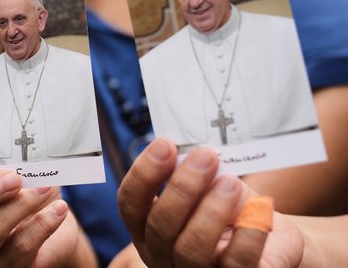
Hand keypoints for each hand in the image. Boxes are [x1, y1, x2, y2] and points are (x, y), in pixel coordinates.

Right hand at [0, 145, 96, 267]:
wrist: (53, 221)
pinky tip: (58, 208)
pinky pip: (21, 247)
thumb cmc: (26, 189)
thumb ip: (4, 157)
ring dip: (21, 206)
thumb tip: (14, 134)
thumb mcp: (13, 169)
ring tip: (46, 188)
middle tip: (13, 178)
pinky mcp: (8, 266)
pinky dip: (42, 225)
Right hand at [117, 139, 303, 266]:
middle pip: (159, 226)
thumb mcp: (206, 185)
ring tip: (232, 183)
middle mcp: (162, 254)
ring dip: (211, 211)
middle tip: (207, 157)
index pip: (130, 203)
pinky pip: (236, 264)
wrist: (272, 237)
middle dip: (183, 187)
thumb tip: (193, 151)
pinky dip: (249, 234)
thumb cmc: (230, 206)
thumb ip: (193, 171)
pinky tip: (260, 207)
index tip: (166, 145)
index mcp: (147, 226)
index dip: (144, 173)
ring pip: (191, 250)